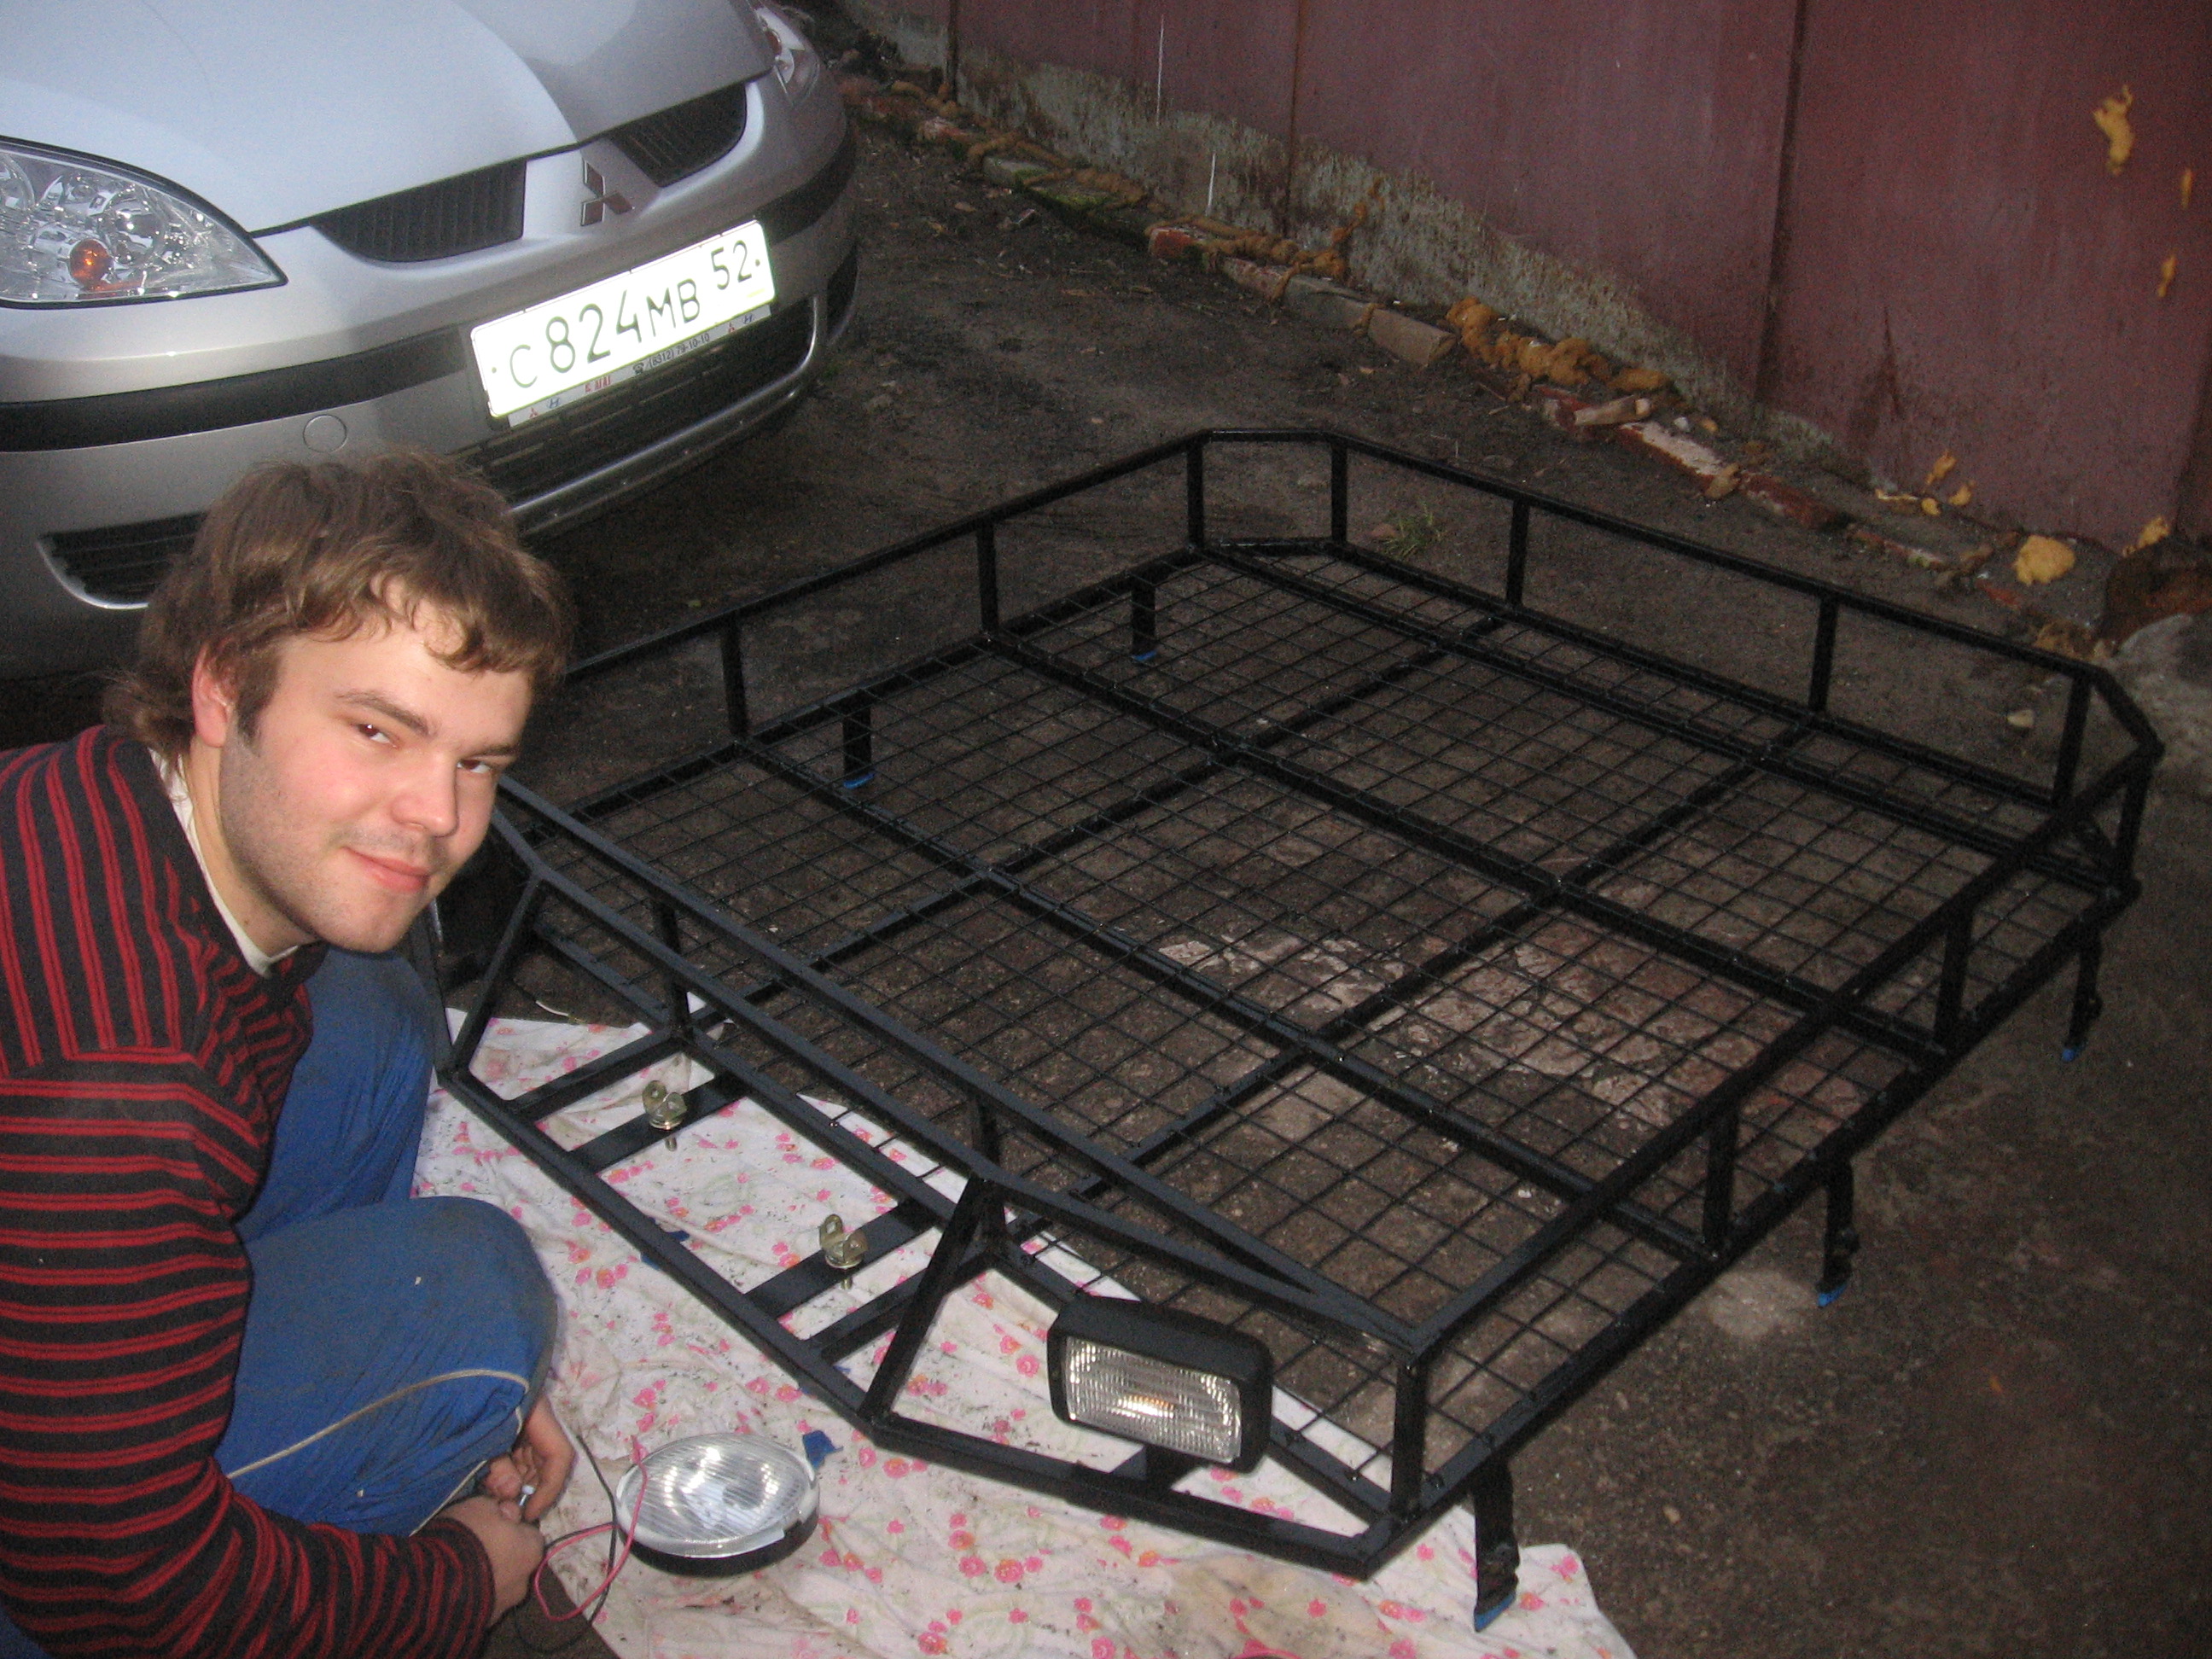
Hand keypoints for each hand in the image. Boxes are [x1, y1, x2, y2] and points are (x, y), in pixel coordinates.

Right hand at [440, 1494, 543, 1617]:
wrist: (435, 1588)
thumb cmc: (466, 1537)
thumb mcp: (480, 1506)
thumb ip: (499, 1508)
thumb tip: (509, 1512)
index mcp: (531, 1550)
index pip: (528, 1535)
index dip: (510, 1529)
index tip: (491, 1526)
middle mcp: (524, 1582)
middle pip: (514, 1563)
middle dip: (497, 1556)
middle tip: (471, 1548)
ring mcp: (504, 1607)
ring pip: (496, 1587)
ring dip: (482, 1579)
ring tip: (455, 1570)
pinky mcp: (482, 1625)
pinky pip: (478, 1604)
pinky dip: (469, 1597)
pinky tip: (450, 1590)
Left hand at [478, 1397, 574, 1523]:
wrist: (450, 1374)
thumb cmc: (466, 1398)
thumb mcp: (481, 1435)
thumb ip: (496, 1467)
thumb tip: (511, 1495)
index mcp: (536, 1414)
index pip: (559, 1455)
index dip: (549, 1488)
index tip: (529, 1513)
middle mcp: (535, 1419)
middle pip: (547, 1461)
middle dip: (531, 1488)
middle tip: (508, 1509)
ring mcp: (522, 1423)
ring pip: (532, 1461)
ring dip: (517, 1482)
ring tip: (495, 1497)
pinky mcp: (508, 1427)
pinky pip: (516, 1456)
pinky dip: (507, 1473)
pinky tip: (491, 1483)